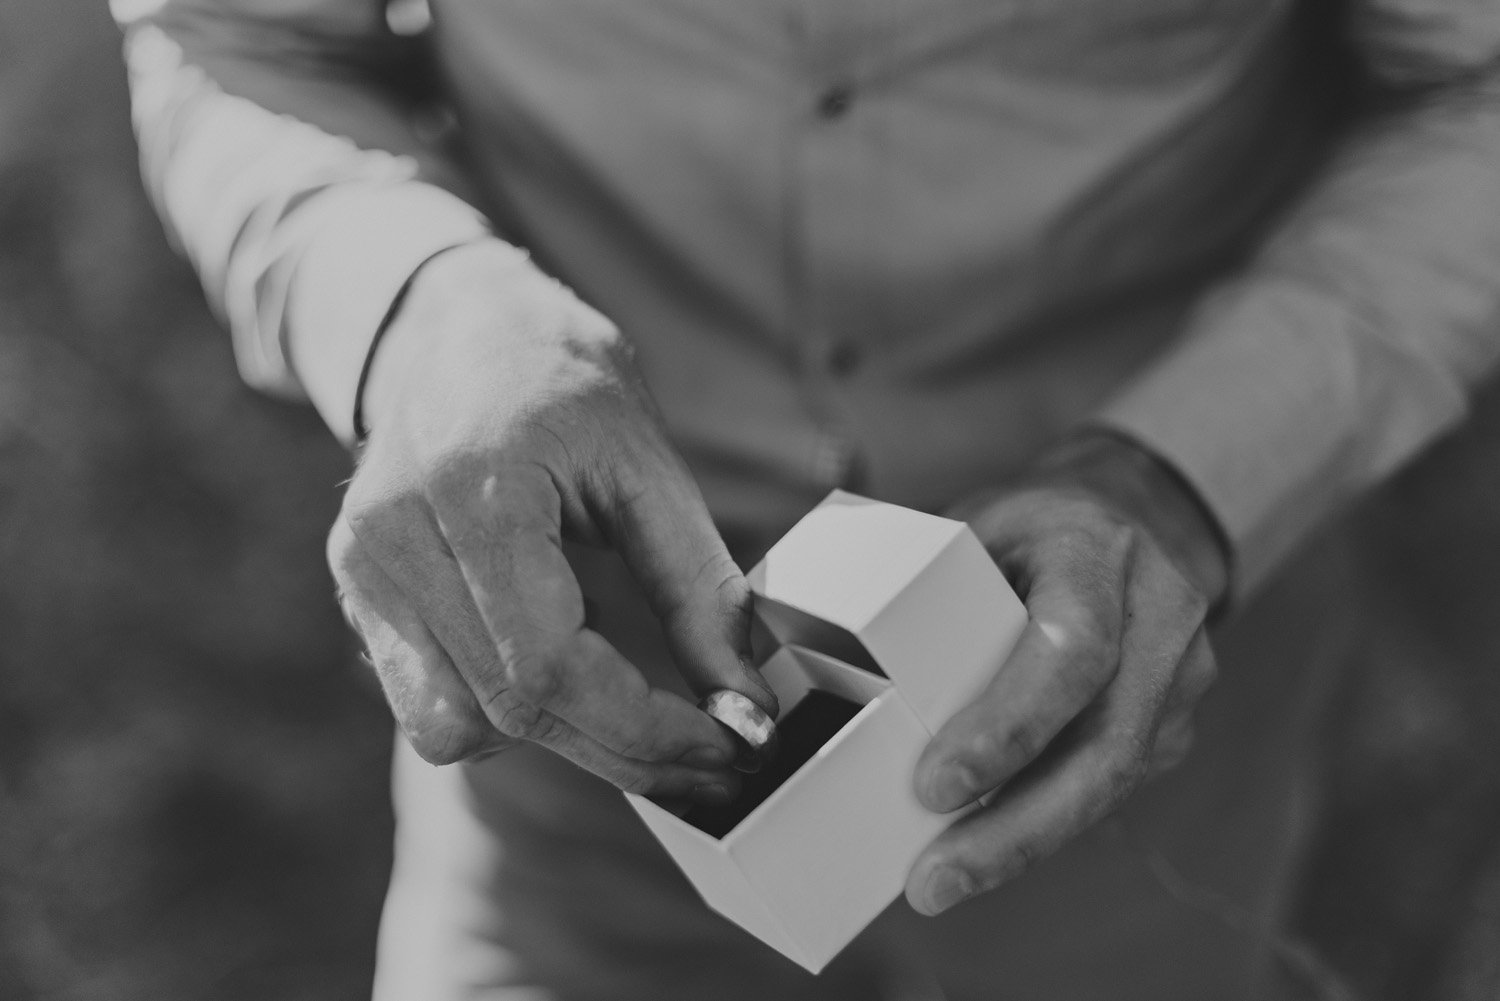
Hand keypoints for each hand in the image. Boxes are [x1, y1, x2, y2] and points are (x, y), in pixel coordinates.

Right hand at [328, 242, 774, 805]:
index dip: (644, 728)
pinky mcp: (356, 590)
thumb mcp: (650, 463)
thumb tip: (745, 711)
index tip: (726, 747)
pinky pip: (429, 706)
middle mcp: (393, 540)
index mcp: (473, 491)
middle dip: (624, 751)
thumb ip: (698, 591)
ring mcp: (361, 570)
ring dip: (561, 735)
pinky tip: (554, 659)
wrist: (455, 326)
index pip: (548, 665)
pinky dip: (504, 711)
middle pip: (509, 708)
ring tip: (625, 688)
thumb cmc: (562, 377)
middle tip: (710, 756)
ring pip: (459, 728)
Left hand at [905, 432, 1228, 914]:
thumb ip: (924, 586)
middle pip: (1104, 746)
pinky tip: (979, 856)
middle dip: (1015, 826)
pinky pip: (1106, 791)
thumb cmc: (1030, 530)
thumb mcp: (978, 526)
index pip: (1073, 651)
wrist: (1129, 519)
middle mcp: (1159, 620)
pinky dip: (1039, 827)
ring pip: (1110, 785)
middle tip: (933, 879)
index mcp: (1098, 555)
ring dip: (1022, 843)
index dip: (1009, 726)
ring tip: (940, 883)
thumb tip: (800, 646)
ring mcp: (1178, 682)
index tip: (934, 785)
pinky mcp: (1171, 729)